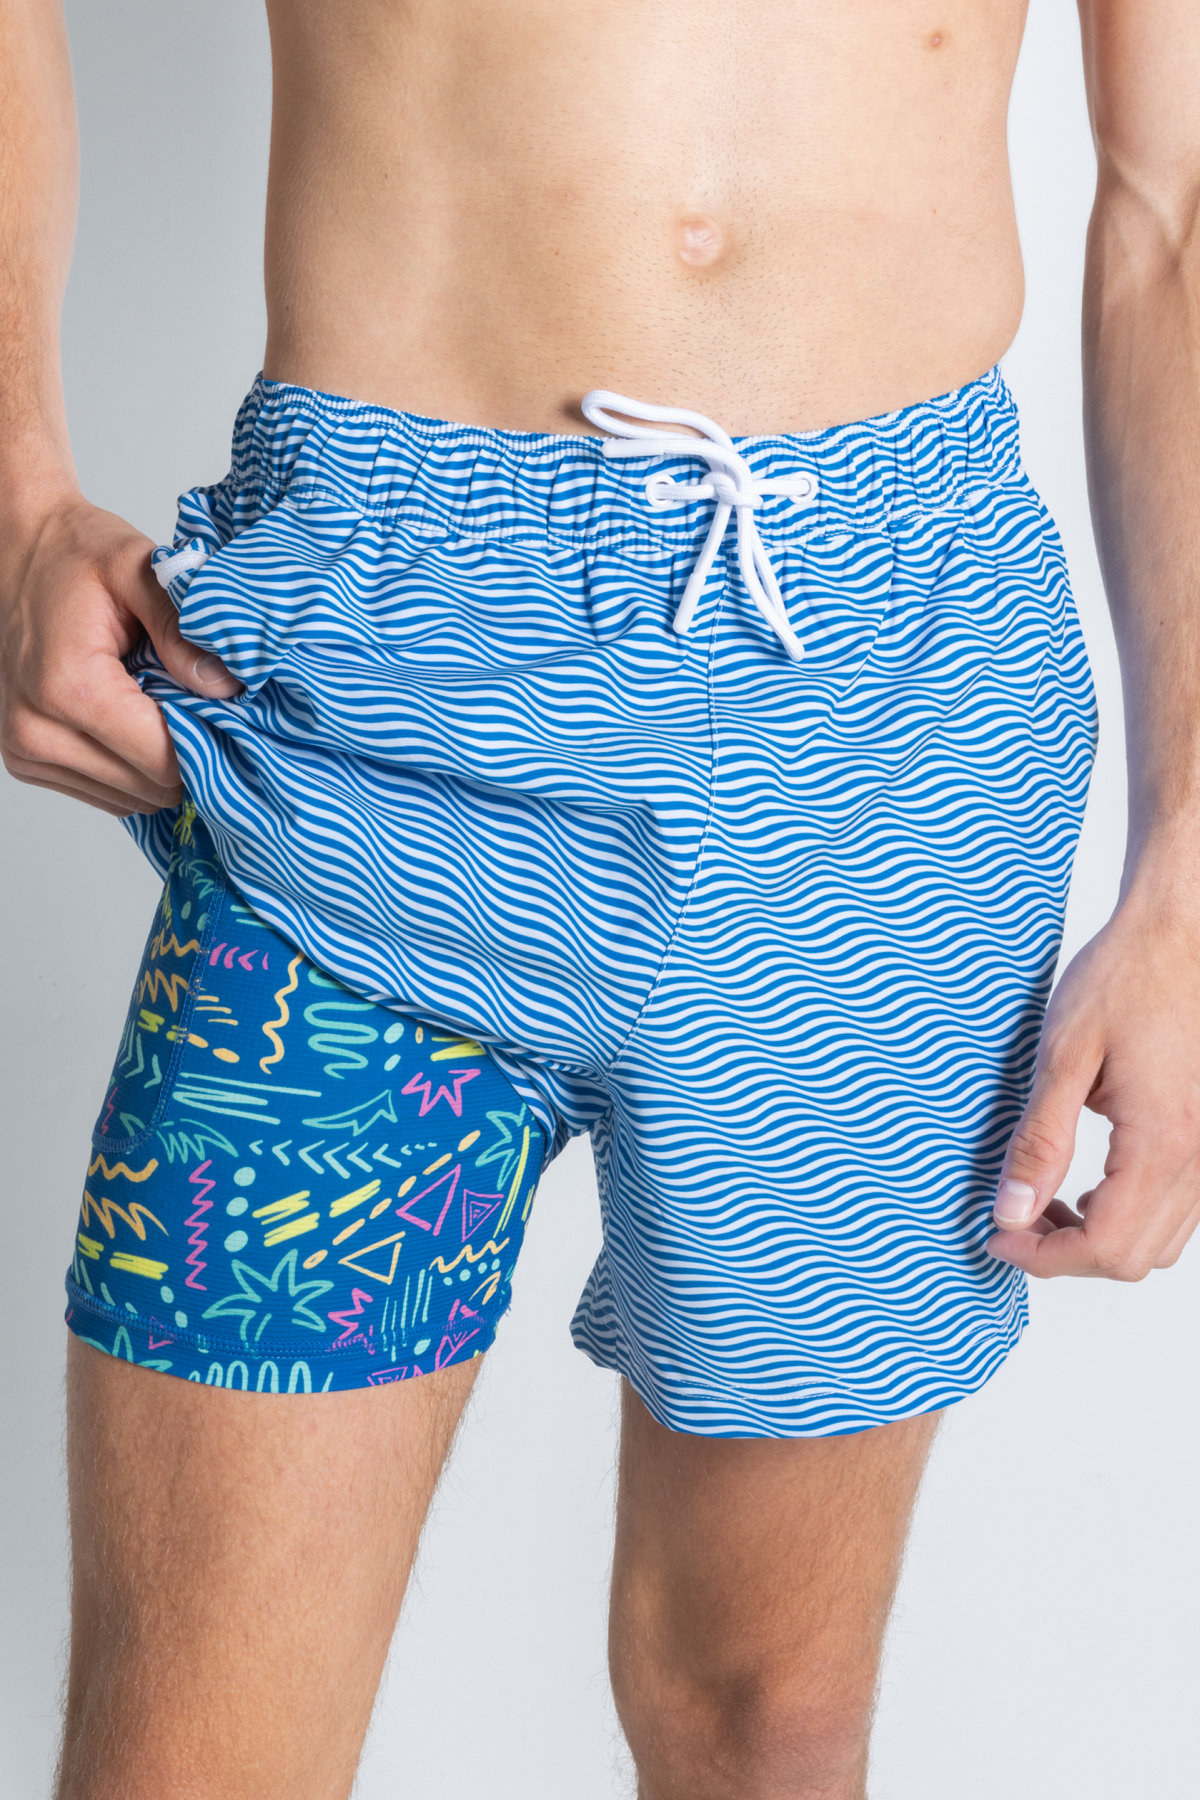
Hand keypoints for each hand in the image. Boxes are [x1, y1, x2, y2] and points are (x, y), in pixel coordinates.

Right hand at [0, 487, 239, 816]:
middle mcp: (37, 728)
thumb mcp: (139, 570)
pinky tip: (131, 721)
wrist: (14, 549)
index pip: (162, 761)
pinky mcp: (25, 759)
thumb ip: (182, 630)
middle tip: (193, 703)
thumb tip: (228, 687)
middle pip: (149, 787)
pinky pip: (103, 793)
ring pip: (129, 799)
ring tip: (155, 706)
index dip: (206, 742)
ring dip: (155, 763)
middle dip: (184, 753)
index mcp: (69, 687)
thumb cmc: (73, 554)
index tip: (222, 711)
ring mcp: (25, 749)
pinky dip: (129, 767)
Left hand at [987, 900, 1199, 1279]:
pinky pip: (1181, 1212)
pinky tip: (1092, 1185)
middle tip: (1013, 1221)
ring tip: (1046, 1202)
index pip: (1104, 1248)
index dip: (1044, 1259)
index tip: (998, 1238)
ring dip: (1101, 1240)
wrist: (1180, 935)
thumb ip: (1039, 1142)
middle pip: (1134, 1259)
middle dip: (1067, 1255)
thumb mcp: (1063, 1056)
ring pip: (1162, 1243)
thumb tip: (1011, 1212)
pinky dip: (1132, 1217)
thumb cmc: (1125, 979)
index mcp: (1163, 1142)